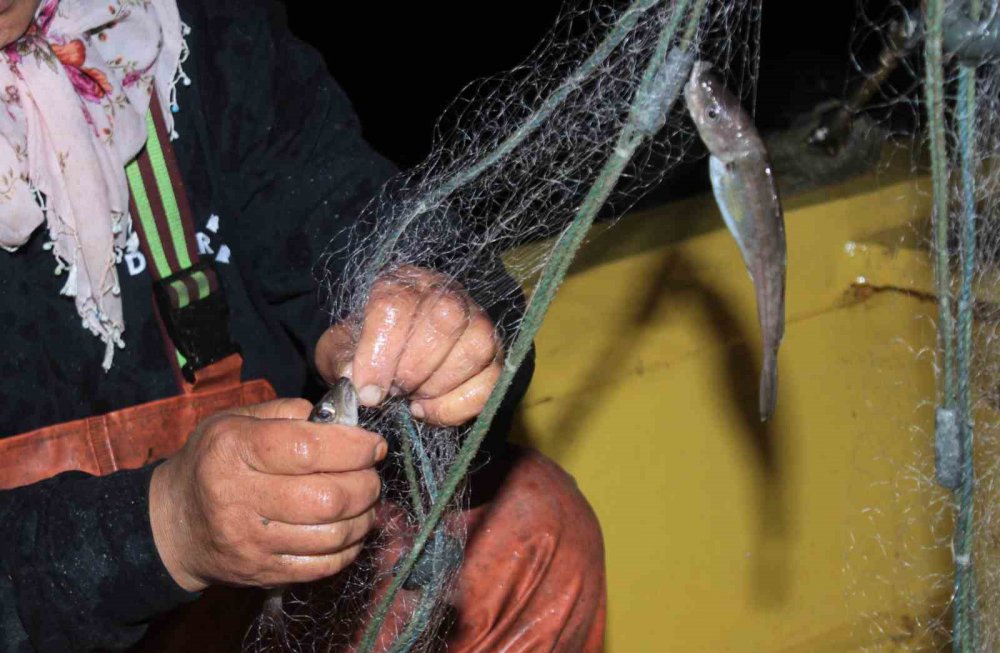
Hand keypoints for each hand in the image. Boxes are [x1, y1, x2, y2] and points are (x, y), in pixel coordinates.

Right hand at [149, 399, 386, 592]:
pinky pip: (323, 566)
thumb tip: (341, 420)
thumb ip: (287, 413)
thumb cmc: (213, 462)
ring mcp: (251, 541)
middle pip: (327, 497)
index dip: (353, 447)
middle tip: (371, 475)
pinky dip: (349, 548)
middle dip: (366, 484)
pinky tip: (350, 530)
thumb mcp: (235, 421)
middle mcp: (239, 497)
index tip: (373, 445)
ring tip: (367, 502)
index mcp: (234, 449)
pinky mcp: (262, 573)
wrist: (173, 524)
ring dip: (364, 517)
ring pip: (332, 534)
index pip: (308, 449)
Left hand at [315, 266, 501, 425]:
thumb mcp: (339, 348)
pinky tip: (429, 409)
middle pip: (445, 318)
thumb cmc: (364, 350)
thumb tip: (354, 374)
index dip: (381, 353)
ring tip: (412, 399)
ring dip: (439, 386)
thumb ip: (340, 358)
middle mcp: (444, 292)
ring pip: (476, 346)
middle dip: (415, 368)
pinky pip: (491, 381)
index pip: (396, 304)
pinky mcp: (495, 356)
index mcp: (400, 283)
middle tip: (394, 392)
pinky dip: (458, 406)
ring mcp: (477, 322)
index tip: (369, 391)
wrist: (387, 360)